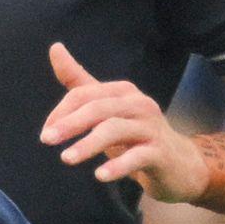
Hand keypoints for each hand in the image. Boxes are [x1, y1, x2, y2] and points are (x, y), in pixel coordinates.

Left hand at [42, 44, 208, 200]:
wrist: (178, 164)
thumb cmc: (134, 135)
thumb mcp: (105, 108)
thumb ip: (79, 84)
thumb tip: (55, 48)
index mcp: (123, 92)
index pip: (85, 94)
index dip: (62, 112)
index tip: (46, 132)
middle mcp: (139, 104)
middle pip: (99, 108)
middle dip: (70, 123)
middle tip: (46, 139)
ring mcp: (151, 128)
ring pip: (116, 130)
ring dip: (88, 144)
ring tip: (66, 158)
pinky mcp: (161, 153)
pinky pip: (137, 157)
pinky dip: (118, 166)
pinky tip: (100, 176)